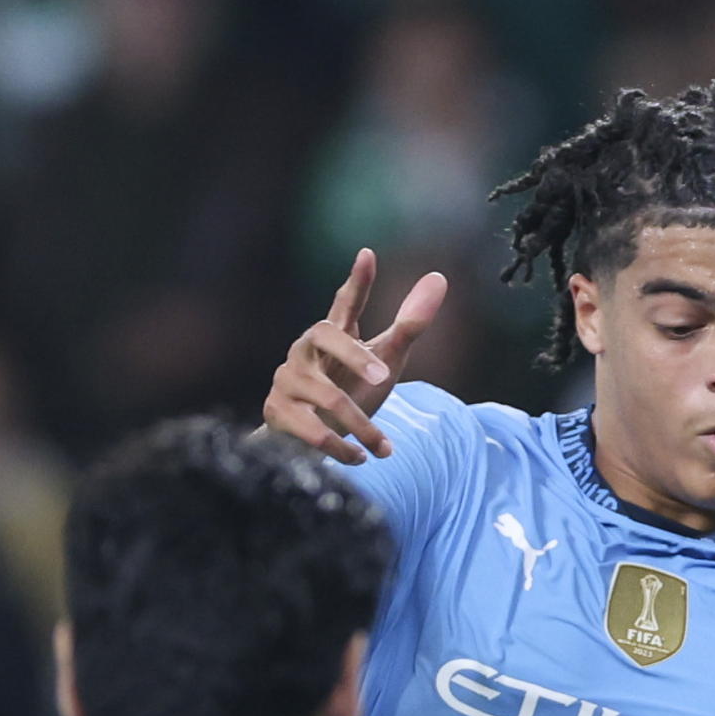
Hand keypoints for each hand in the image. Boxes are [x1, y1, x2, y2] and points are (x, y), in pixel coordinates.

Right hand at [264, 249, 446, 464]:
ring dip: (361, 427)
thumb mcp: (385, 362)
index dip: (357, 281)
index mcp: (333, 335)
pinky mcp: (276, 410)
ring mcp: (287, 378)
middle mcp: (305, 350)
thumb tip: (439, 278)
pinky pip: (312, 430)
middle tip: (385, 378)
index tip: (368, 256)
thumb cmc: (351, 392)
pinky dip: (342, 449)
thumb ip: (409, 325)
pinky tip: (360, 459)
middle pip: (327, 336)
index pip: (344, 303)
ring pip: (328, 397)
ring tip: (383, 448)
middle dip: (357, 356)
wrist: (308, 440)